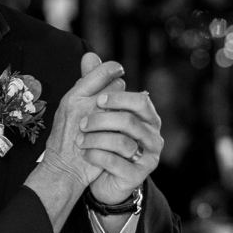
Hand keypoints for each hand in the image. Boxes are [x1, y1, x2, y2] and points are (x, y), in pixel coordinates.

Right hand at [25, 55, 122, 231]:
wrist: (63, 168)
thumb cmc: (65, 136)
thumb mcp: (68, 105)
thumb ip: (83, 82)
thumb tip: (91, 56)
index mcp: (74, 96)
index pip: (103, 71)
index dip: (113, 70)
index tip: (117, 72)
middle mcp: (86, 106)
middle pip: (118, 86)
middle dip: (119, 93)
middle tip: (114, 103)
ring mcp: (100, 123)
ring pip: (125, 105)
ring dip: (125, 109)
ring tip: (117, 118)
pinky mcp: (110, 137)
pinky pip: (128, 122)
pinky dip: (127, 125)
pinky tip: (122, 130)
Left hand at [76, 68, 162, 205]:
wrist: (97, 176)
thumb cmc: (101, 139)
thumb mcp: (96, 110)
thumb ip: (95, 84)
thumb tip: (88, 55)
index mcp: (148, 118)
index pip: (140, 101)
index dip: (119, 98)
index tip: (97, 99)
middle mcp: (153, 136)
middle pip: (131, 121)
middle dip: (103, 120)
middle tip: (82, 123)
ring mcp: (148, 157)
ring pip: (122, 142)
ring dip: (96, 139)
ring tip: (79, 139)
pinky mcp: (136, 176)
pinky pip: (116, 163)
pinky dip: (97, 156)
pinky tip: (85, 154)